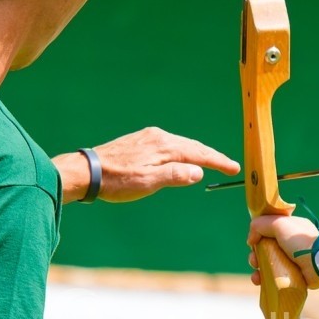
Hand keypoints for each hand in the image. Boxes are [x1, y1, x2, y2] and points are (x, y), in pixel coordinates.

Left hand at [55, 127, 239, 202]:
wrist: (86, 171)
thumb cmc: (116, 181)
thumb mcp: (148, 182)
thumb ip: (175, 175)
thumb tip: (198, 170)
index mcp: (164, 146)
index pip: (199, 153)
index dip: (218, 161)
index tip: (233, 168)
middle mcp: (158, 136)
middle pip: (192, 145)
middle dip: (211, 156)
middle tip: (228, 165)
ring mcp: (148, 137)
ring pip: (180, 144)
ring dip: (196, 153)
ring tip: (210, 161)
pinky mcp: (139, 141)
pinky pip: (168, 144)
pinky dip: (181, 151)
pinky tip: (180, 157)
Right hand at [248, 214, 318, 289]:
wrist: (318, 262)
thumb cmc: (299, 240)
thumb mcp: (278, 223)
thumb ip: (260, 225)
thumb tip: (251, 240)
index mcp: (289, 229)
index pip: (268, 231)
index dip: (258, 237)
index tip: (253, 243)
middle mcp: (290, 244)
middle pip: (265, 249)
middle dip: (255, 255)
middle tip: (254, 260)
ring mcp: (292, 261)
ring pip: (268, 264)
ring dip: (257, 269)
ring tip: (256, 275)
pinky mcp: (293, 276)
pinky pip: (275, 278)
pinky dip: (264, 280)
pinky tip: (259, 281)